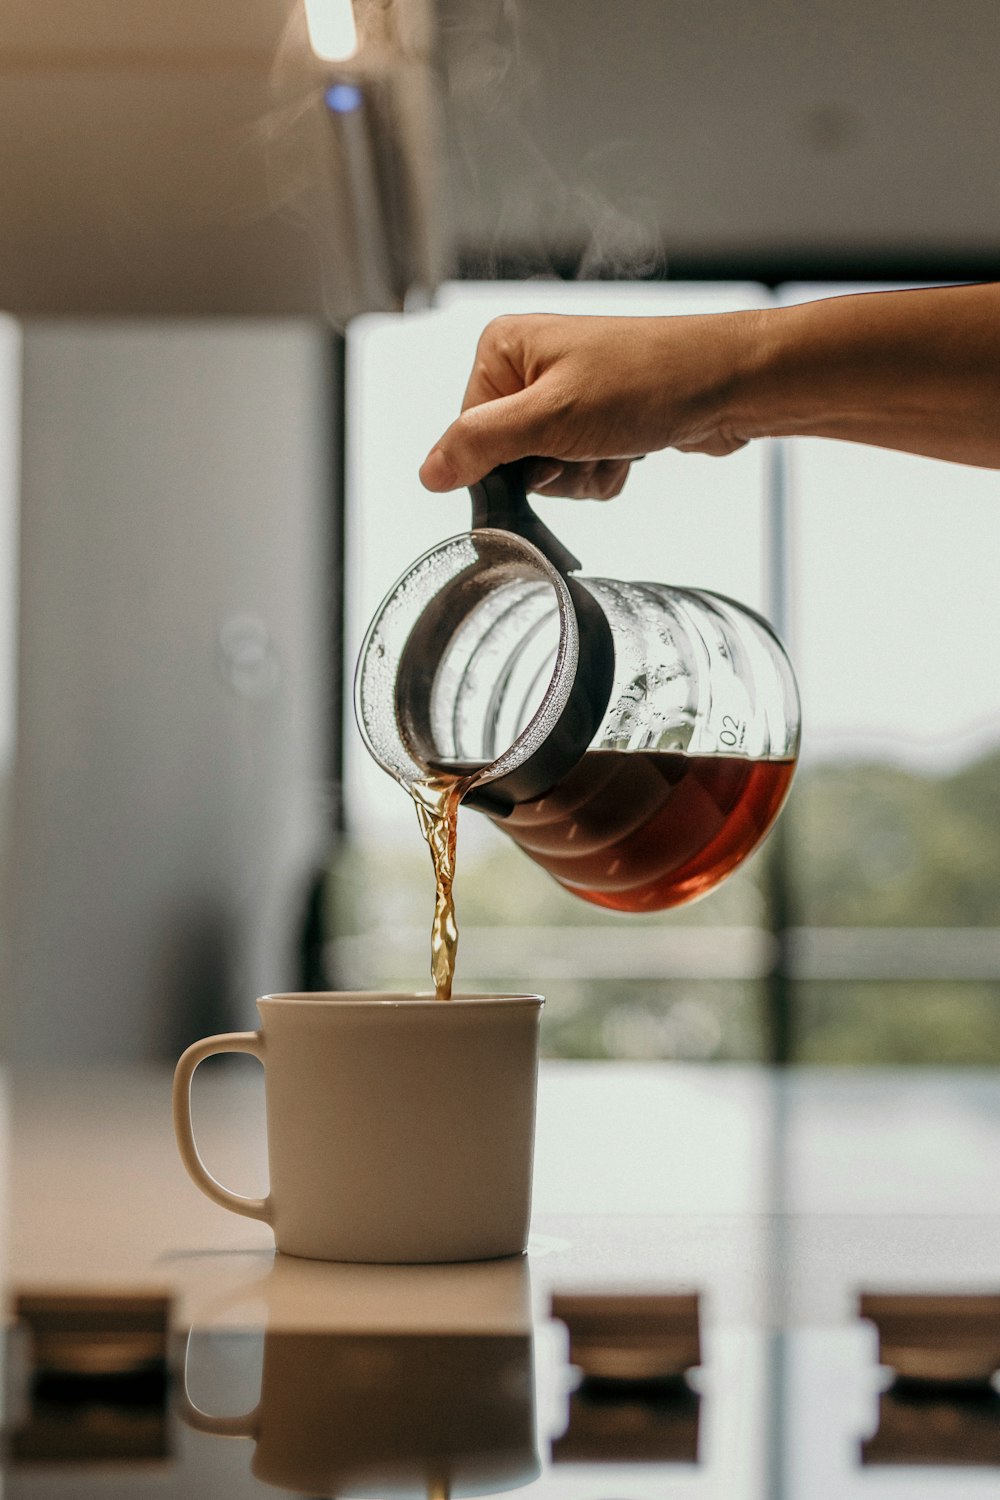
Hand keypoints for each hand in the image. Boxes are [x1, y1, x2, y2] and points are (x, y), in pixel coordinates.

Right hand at [419, 310, 757, 497]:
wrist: (730, 384)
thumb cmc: (647, 383)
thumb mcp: (550, 419)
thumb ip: (481, 446)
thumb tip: (428, 472)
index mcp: (503, 349)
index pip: (468, 433)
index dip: (507, 460)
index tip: (545, 452)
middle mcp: (530, 365)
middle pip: (508, 458)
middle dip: (551, 470)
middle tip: (588, 446)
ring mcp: (566, 393)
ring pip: (546, 472)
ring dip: (582, 474)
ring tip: (616, 443)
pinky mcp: (598, 418)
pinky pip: (578, 470)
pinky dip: (604, 471)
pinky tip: (630, 450)